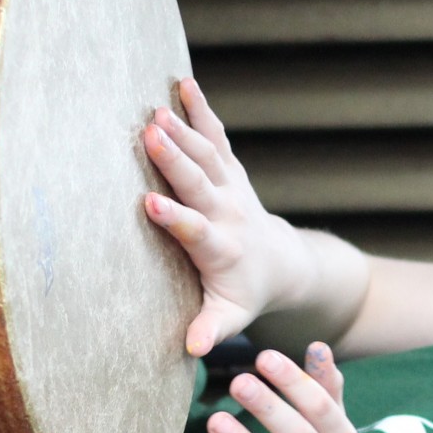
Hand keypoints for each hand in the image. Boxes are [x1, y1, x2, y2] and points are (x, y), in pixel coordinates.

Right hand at [142, 78, 312, 355]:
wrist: (282, 263)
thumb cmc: (245, 293)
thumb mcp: (232, 317)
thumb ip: (212, 328)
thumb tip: (190, 350)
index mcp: (222, 248)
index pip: (196, 230)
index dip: (175, 218)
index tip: (150, 203)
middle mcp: (228, 212)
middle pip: (199, 183)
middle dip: (174, 160)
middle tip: (150, 135)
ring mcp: (231, 187)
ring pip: (206, 154)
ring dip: (182, 131)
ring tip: (155, 110)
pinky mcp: (231, 169)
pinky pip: (216, 136)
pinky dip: (201, 109)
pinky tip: (182, 83)